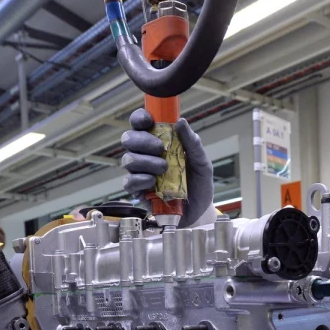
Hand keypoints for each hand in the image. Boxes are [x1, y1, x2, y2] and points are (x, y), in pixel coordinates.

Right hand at [120, 108, 213, 227]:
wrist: (199, 211)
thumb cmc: (199, 184)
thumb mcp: (202, 162)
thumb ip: (193, 143)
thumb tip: (181, 121)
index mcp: (158, 142)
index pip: (140, 124)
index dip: (140, 118)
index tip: (148, 121)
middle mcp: (145, 155)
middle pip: (128, 138)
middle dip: (142, 140)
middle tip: (159, 148)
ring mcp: (140, 173)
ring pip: (128, 159)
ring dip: (145, 161)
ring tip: (164, 168)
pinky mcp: (138, 191)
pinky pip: (128, 182)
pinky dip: (140, 180)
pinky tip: (153, 182)